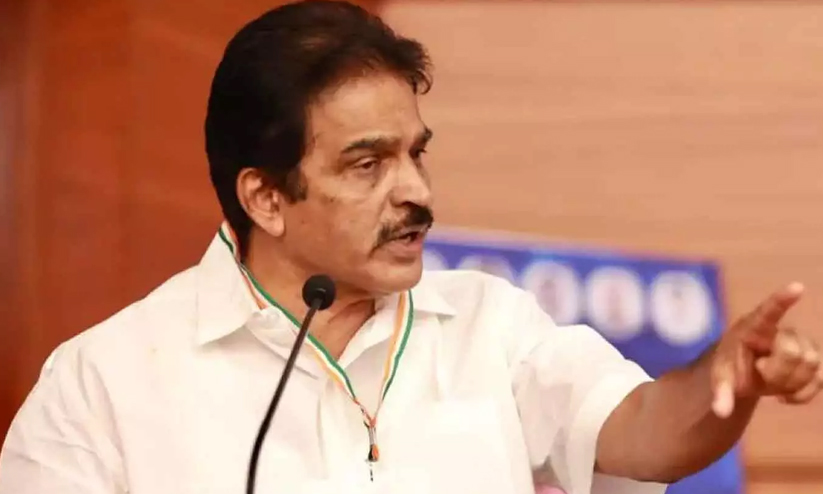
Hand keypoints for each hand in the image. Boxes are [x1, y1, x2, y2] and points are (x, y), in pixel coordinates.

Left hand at [711, 283, 822, 417]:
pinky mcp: (815, 361)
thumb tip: (721, 412)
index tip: (797, 287)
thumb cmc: (731, 365)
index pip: (769, 311)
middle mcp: (782, 330)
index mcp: (754, 326)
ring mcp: (802, 344)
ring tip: (771, 383)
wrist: (745, 370)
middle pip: (794, 352)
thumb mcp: (721, 377)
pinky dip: (802, 395)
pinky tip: (784, 397)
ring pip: (811, 365)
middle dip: (779, 372)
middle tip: (761, 373)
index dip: (783, 299)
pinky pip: (820, 380)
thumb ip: (720, 392)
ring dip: (790, 383)